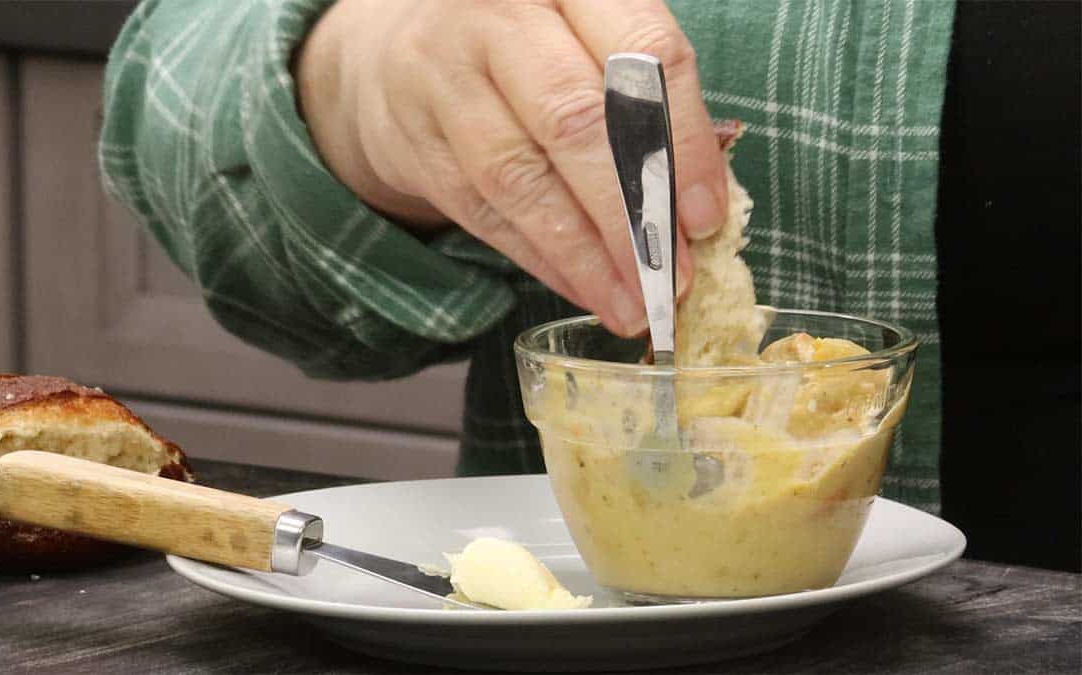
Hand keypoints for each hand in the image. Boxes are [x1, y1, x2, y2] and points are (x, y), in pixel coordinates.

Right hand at [297, 0, 727, 336]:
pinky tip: (583, 288)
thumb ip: (643, 99)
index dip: (683, 139)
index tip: (705, 217)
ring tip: (631, 304)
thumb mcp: (586, 35)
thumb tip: (698, 208)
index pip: (642, 51)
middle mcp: (498, 18)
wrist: (398, 48)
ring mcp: (444, 79)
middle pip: (575, 120)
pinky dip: (541, 259)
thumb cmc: (526, 46)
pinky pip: (484, 212)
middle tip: (670, 278)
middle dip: (631, 213)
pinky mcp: (414, 141)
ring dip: (584, 255)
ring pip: (521, 178)